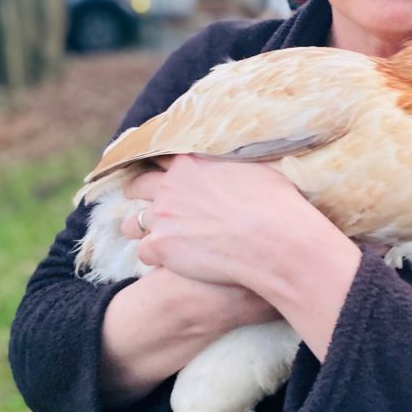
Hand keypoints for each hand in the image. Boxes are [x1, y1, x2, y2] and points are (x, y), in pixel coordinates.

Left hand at [122, 153, 362, 362]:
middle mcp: (171, 184)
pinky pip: (144, 252)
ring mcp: (162, 216)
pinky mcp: (161, 246)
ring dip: (136, 225)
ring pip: (134, 221)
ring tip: (138, 231)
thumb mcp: (258, 167)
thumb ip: (237, 161)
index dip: (159, 162)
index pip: (163, 154)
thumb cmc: (277, 203)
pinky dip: (153, 257)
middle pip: (140, 183)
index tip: (157, 166)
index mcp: (193, 161)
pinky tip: (163, 262)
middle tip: (135, 194)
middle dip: (137, 189)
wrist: (275, 240)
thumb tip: (249, 150)